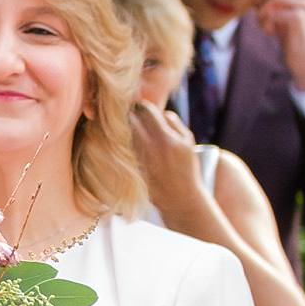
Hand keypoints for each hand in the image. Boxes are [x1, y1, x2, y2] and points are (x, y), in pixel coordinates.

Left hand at [129, 103, 211, 223]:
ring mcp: (137, 159)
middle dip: (128, 114)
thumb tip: (158, 110)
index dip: (140, 105)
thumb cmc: (186, 168)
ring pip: (119, 134)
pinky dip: (116, 144)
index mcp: (165, 138)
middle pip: (128, 119)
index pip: (144, 110)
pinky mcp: (128, 169)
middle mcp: (149, 148)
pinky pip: (117, 150)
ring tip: (120, 128)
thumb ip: (174, 123)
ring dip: (120, 128)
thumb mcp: (188, 142)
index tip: (139, 107)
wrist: (180, 199)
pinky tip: (118, 145)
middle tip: (126, 114)